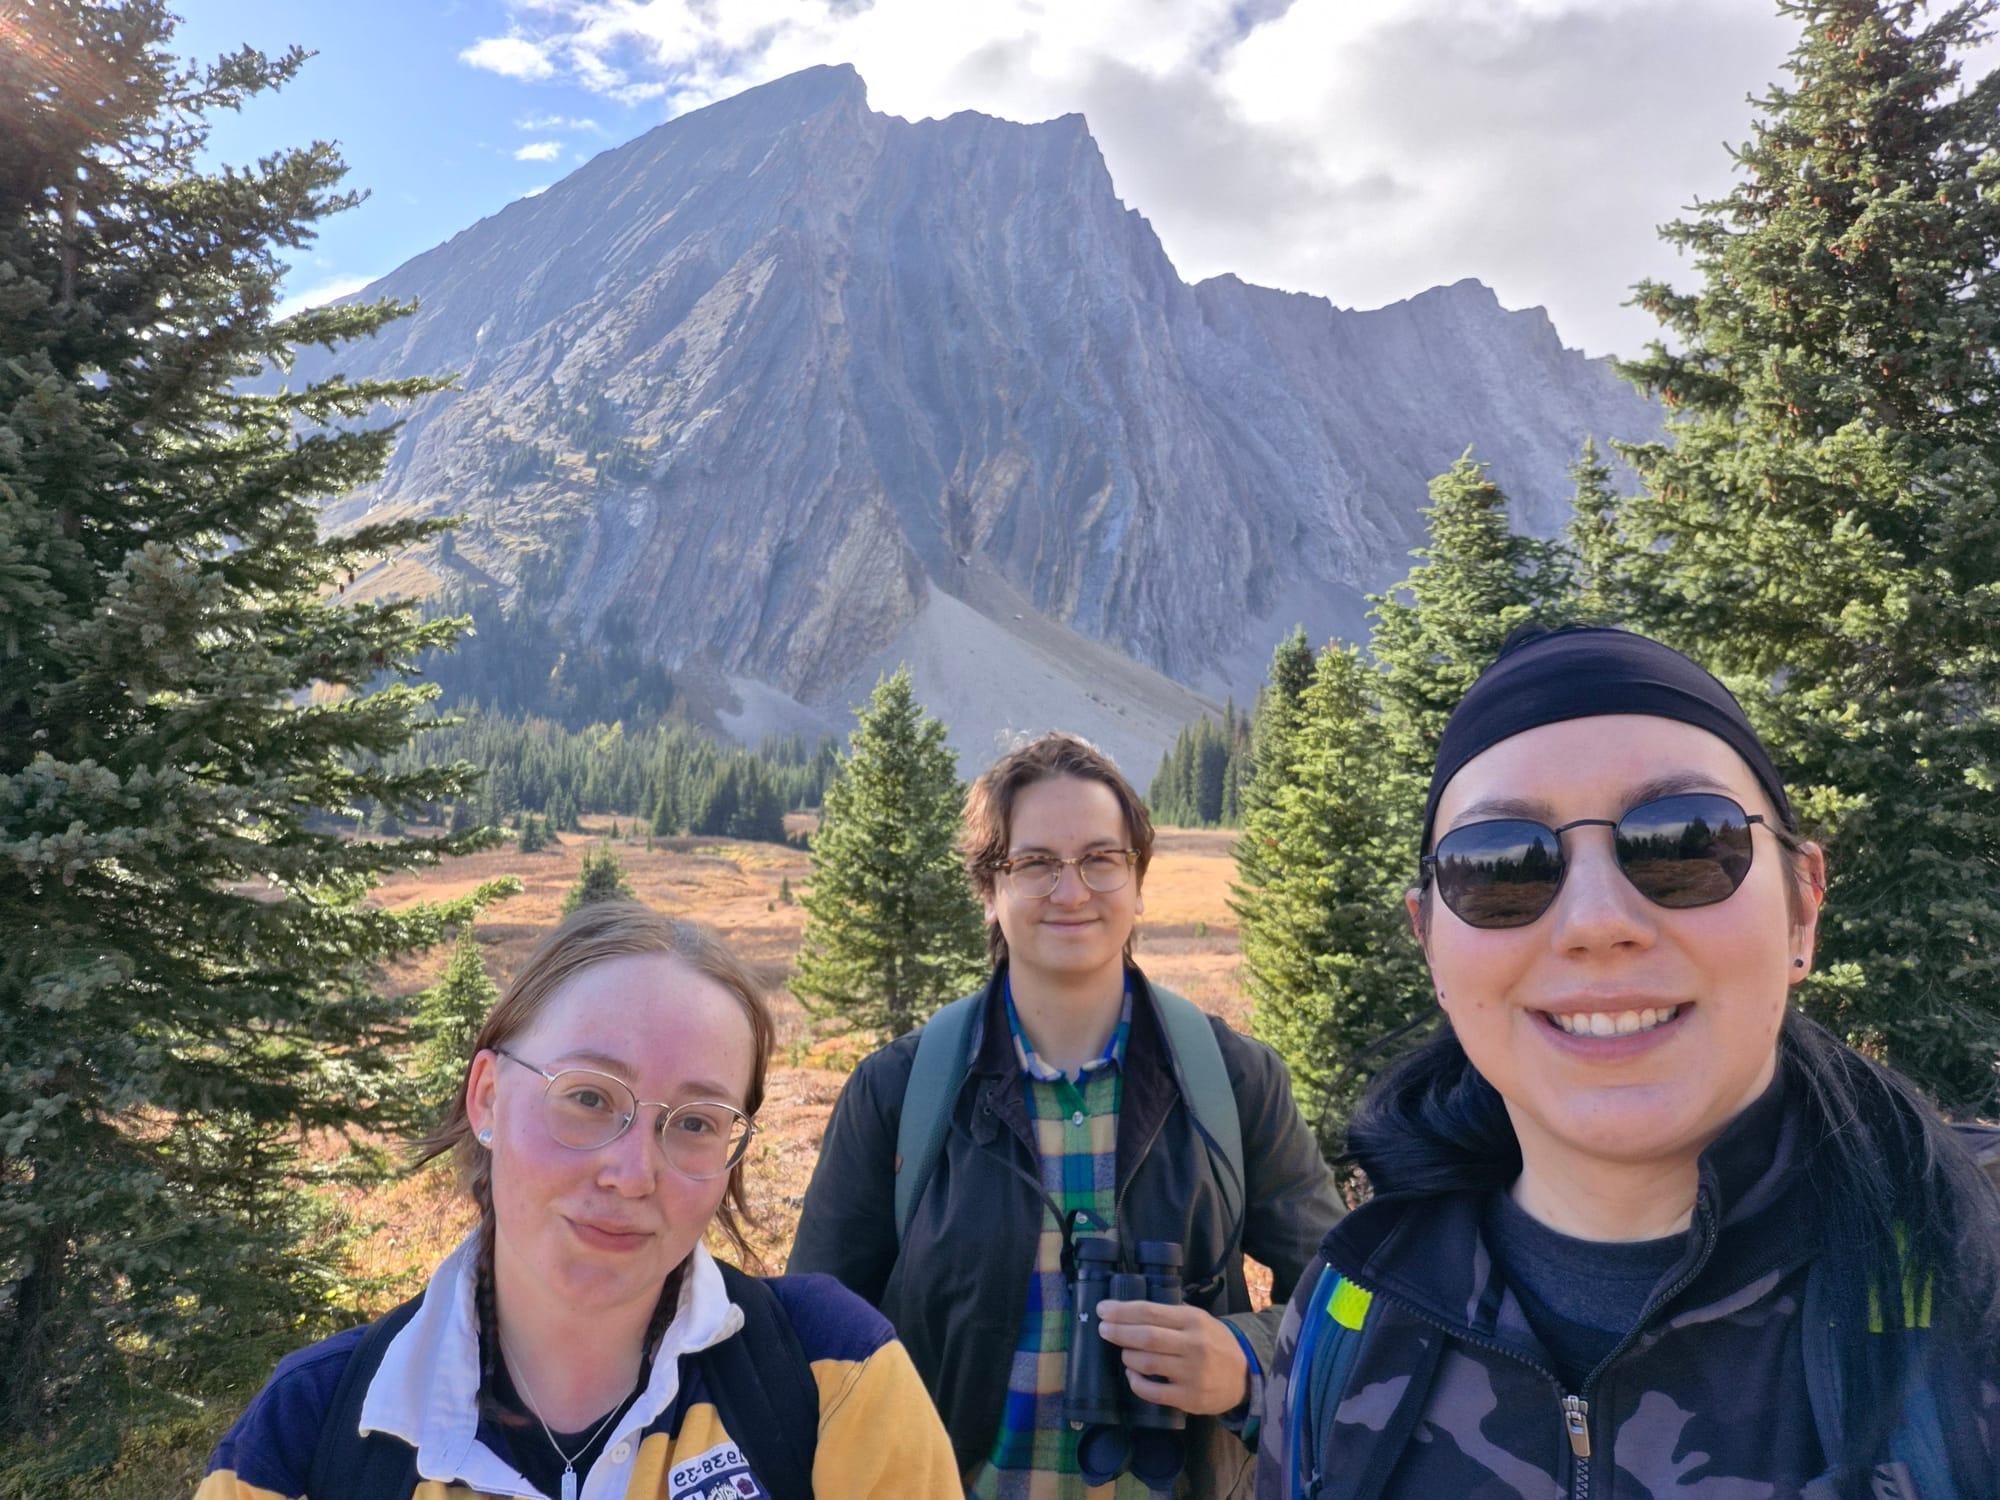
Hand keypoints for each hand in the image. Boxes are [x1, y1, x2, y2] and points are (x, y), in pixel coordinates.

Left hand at [1094, 1300, 1248, 1415]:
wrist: (1245, 1376)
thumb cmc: (1215, 1343)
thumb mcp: (1200, 1320)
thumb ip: (1171, 1316)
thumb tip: (1130, 1311)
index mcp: (1193, 1321)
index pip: (1150, 1312)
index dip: (1122, 1311)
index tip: (1102, 1309)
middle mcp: (1193, 1345)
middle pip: (1146, 1337)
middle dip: (1118, 1331)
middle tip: (1103, 1329)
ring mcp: (1192, 1374)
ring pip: (1147, 1363)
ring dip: (1127, 1356)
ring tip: (1123, 1351)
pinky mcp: (1190, 1399)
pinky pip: (1153, 1392)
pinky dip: (1136, 1382)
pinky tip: (1132, 1374)